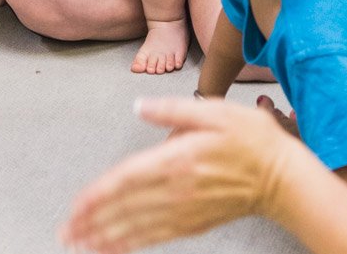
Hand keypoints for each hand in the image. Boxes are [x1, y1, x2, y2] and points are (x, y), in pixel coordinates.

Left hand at [62, 96, 299, 253]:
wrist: (282, 177)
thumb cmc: (253, 140)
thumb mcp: (215, 109)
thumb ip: (173, 109)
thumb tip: (139, 106)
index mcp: (178, 159)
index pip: (127, 179)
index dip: (98, 194)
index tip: (76, 205)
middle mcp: (177, 190)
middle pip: (125, 208)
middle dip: (92, 221)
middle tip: (65, 232)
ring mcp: (185, 210)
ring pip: (136, 227)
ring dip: (105, 236)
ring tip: (80, 243)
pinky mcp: (194, 223)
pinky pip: (155, 237)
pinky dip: (131, 243)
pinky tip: (115, 248)